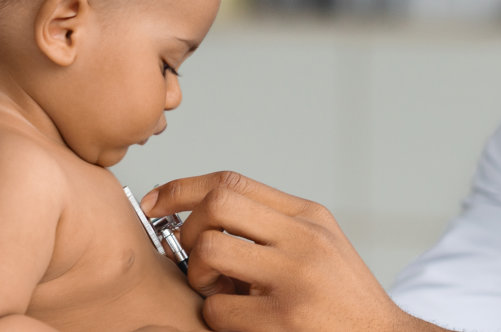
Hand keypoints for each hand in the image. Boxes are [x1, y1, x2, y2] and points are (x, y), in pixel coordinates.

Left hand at [142, 172, 439, 331]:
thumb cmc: (343, 301)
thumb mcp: (320, 247)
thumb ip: (274, 227)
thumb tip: (203, 217)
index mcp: (309, 217)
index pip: (231, 182)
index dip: (182, 189)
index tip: (156, 204)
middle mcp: (305, 239)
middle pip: (217, 204)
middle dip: (188, 229)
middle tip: (194, 258)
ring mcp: (295, 278)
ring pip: (209, 252)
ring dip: (199, 276)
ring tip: (220, 292)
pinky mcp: (284, 319)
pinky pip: (218, 309)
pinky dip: (217, 317)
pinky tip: (240, 322)